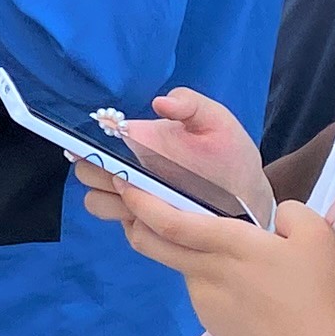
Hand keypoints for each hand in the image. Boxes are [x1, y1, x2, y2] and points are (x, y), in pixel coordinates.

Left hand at [69, 177, 334, 335]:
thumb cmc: (321, 291)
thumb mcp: (316, 233)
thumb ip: (287, 212)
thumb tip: (271, 219)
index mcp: (229, 245)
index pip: (169, 221)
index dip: (140, 202)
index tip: (122, 183)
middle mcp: (206, 272)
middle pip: (150, 244)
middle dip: (133, 220)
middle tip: (133, 204)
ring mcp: (205, 302)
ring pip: (181, 267)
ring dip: (183, 252)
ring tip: (226, 252)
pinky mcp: (212, 324)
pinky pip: (200, 291)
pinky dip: (208, 279)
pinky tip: (244, 288)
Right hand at [96, 88, 277, 228]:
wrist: (249, 195)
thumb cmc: (229, 153)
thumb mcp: (216, 121)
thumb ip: (190, 103)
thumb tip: (159, 103)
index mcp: (135, 142)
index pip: (90, 142)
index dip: (85, 145)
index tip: (103, 149)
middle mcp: (127, 171)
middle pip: (86, 173)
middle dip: (98, 173)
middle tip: (128, 175)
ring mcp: (135, 201)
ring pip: (96, 203)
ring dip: (112, 201)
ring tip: (146, 197)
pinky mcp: (147, 227)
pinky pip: (128, 231)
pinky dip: (138, 226)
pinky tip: (163, 218)